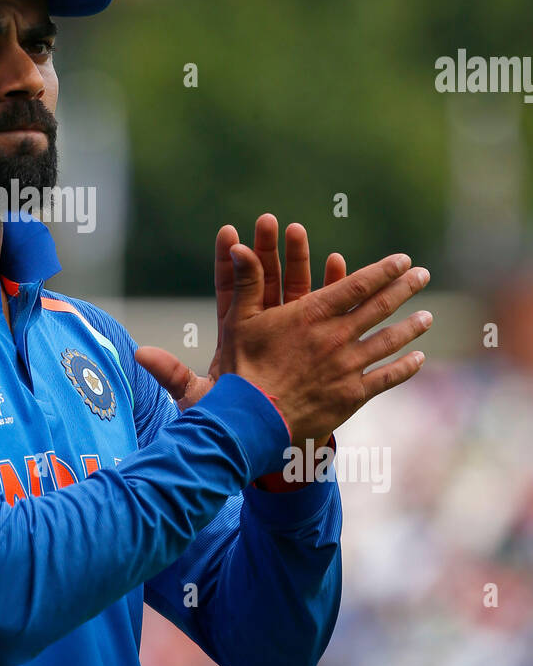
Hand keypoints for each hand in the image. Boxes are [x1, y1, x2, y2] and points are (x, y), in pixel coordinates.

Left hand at [135, 215, 345, 423]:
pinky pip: (324, 309)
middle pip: (262, 280)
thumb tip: (139, 354)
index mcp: (231, 333)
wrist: (268, 437)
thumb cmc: (232, 418)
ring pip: (293, 288)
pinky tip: (336, 262)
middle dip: (264, 250)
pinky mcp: (314, 341)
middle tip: (267, 221)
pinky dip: (331, 286)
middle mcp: (260, 326)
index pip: (228, 290)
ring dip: (298, 260)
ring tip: (298, 230)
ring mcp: (289, 330)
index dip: (228, 262)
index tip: (228, 233)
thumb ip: (173, 375)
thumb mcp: (200, 398)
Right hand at [217, 246, 430, 443]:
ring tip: (428, 316)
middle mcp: (337, 336)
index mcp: (313, 314)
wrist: (253, 418)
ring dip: (411, 327)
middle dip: (405, 288)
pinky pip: (386, 378)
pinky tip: (418, 359)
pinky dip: (405, 367)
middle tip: (423, 275)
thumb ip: (246, 282)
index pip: (358, 285)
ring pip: (388, 341)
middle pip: (380, 308)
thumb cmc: (243, 366)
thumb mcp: (239, 319)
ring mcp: (348, 367)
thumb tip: (239, 247)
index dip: (383, 271)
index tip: (403, 259)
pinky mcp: (351, 395)